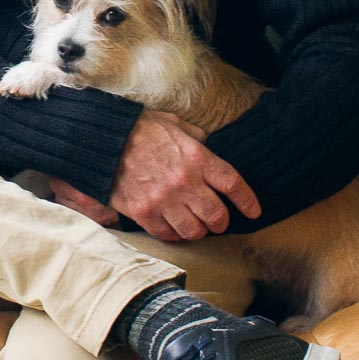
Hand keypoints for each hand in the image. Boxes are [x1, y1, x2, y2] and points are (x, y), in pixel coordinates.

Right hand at [58, 109, 259, 242]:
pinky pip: (168, 235)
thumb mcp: (175, 124)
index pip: (233, 184)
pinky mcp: (144, 212)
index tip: (254, 211)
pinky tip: (172, 225)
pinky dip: (173, 234)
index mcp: (197, 157)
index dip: (248, 201)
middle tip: (218, 220)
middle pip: (218, 216)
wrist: (104, 139)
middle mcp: (184, 181)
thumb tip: (211, 144)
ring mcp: (164, 200)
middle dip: (221, 222)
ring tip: (194, 224)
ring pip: (195, 231)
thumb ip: (197, 138)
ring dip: (198, 230)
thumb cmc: (141, 129)